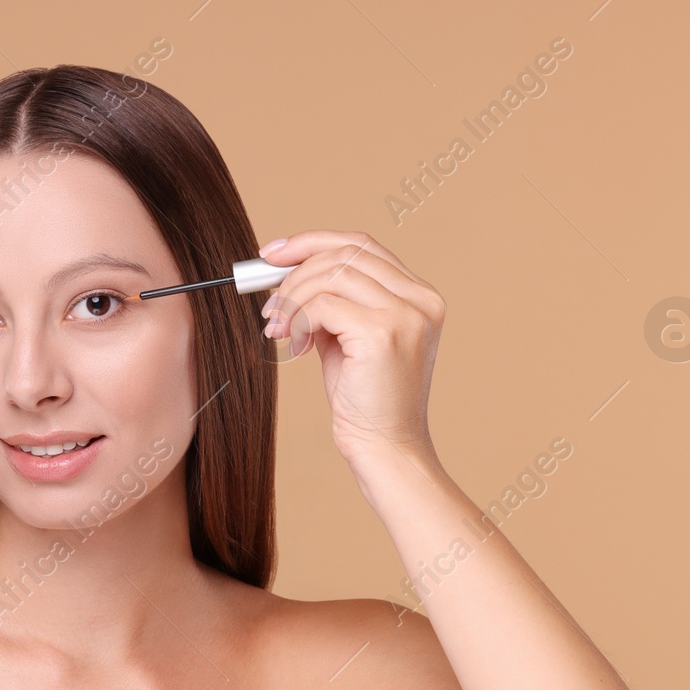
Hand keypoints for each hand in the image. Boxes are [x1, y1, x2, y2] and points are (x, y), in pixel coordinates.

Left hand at [258, 230, 444, 468]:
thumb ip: (331, 303)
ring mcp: (406, 314)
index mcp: (419, 295)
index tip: (272, 254)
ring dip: (293, 297)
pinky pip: (324, 304)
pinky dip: (299, 318)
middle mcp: (420, 299)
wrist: (385, 447)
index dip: (312, 242)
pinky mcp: (384, 333)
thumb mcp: (348, 339)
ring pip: (332, 274)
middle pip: (345, 253)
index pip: (361, 245)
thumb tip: (285, 271)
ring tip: (278, 327)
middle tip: (269, 304)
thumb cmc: (366, 400)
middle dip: (295, 271)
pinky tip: (294, 343)